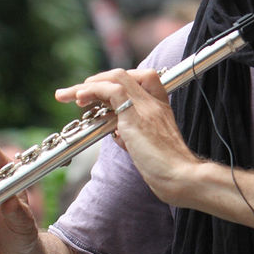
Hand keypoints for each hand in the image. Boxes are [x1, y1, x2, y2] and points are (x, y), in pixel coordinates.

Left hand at [54, 69, 200, 206]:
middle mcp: (154, 103)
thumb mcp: (147, 148)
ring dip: (88, 84)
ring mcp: (146, 107)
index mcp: (160, 109)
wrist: (182, 178)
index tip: (99, 96)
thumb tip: (117, 133)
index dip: (117, 83)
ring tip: (70, 95)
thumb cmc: (168, 171)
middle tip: (76, 94)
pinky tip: (80, 99)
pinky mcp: (135, 116)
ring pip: (115, 78)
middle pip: (124, 76)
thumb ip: (133, 136)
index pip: (140, 80)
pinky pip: (111, 90)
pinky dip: (92, 90)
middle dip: (97, 81)